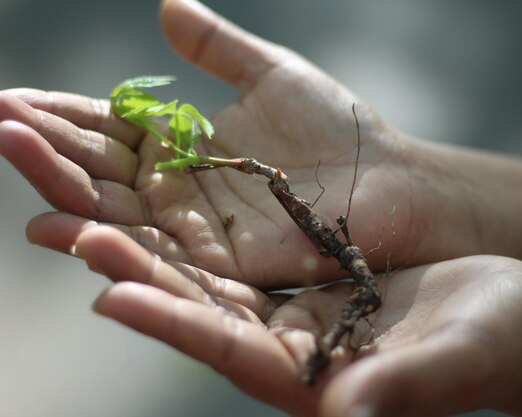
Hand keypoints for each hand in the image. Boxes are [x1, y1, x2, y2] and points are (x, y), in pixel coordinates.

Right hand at [0, 0, 452, 288]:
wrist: (391, 178)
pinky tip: (60, 225)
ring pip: (118, 212)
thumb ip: (217, 49)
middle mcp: (181, 191)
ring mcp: (199, 230)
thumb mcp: (271, 74)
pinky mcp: (222, 265)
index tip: (14, 99)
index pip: (111, 130)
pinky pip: (157, 253)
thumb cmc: (339, 127)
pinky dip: (107, 240)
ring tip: (15, 152)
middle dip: (49, 147)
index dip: (65, 115)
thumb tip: (165, 5)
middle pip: (102, 171)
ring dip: (62, 186)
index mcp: (186, 147)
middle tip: (1, 121)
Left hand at [74, 229, 521, 416]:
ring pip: (213, 282)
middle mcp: (293, 355)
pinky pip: (244, 259)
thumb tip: (348, 414)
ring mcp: (297, 319)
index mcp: (318, 384)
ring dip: (158, 249)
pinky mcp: (308, 288)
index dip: (175, 324)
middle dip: (141, 277)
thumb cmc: (496, 344)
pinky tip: (171, 202)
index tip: (114, 294)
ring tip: (100, 213)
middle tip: (78, 235)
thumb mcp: (455, 361)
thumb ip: (401, 389)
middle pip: (205, 314)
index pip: (232, 354)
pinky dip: (205, 234)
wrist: (509, 317)